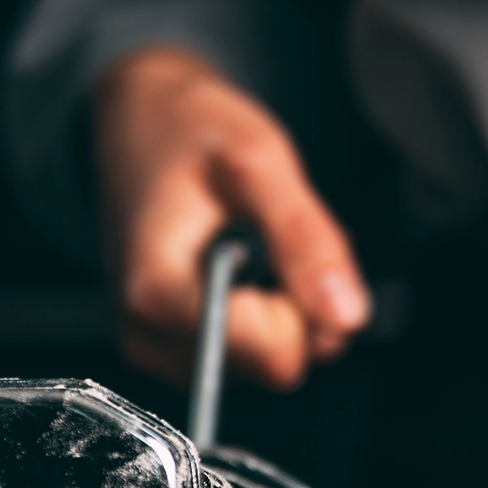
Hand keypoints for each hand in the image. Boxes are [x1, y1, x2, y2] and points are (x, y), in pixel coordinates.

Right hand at [93, 48, 371, 389]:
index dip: (302, 307)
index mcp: (157, 297)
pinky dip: (264, 314)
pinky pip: (254, 357)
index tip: (278, 245)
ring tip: (248, 245)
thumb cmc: (190, 130)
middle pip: (277, 366)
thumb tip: (348, 317)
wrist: (139, 122)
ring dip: (282, 306)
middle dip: (297, 306)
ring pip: (271, 363)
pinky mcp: (176, 354)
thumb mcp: (259, 159)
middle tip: (267, 239)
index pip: (275, 357)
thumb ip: (305, 239)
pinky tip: (237, 266)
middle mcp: (150, 338)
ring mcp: (160, 351)